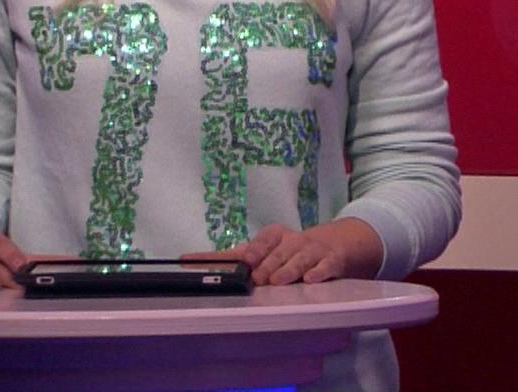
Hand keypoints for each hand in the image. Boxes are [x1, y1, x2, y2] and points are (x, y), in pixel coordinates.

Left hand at [184, 220, 382, 285]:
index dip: (253, 252)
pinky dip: (318, 272)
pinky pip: (325, 266)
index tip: (245, 262)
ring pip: (301, 258)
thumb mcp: (260, 251)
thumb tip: (185, 260)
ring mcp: (313, 250)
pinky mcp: (331, 261)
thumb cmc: (286, 252)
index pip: (261, 241)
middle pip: (280, 252)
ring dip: (289, 269)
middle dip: (270, 265)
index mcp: (273, 236)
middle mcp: (293, 240)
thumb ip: (227, 259)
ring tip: (278, 281)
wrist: (332, 245)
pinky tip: (311, 279)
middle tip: (260, 279)